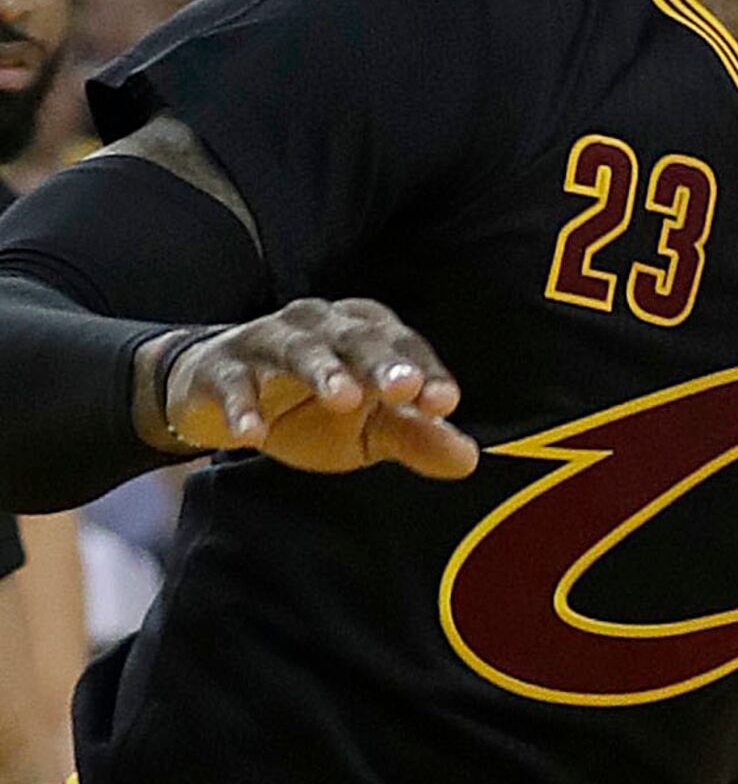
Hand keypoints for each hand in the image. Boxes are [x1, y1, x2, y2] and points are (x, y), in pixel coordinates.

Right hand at [144, 300, 476, 479]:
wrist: (222, 397)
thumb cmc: (312, 408)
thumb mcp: (369, 428)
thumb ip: (415, 438)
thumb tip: (469, 458)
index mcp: (364, 332)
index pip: (403, 347)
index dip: (426, 373)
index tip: (444, 403)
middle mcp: (320, 325)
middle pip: (356, 339)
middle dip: (381, 361)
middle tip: (403, 387)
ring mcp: (268, 341)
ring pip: (298, 348)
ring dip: (322, 370)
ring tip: (342, 397)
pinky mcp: (222, 368)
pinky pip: (233, 383)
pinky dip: (242, 406)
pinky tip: (252, 435)